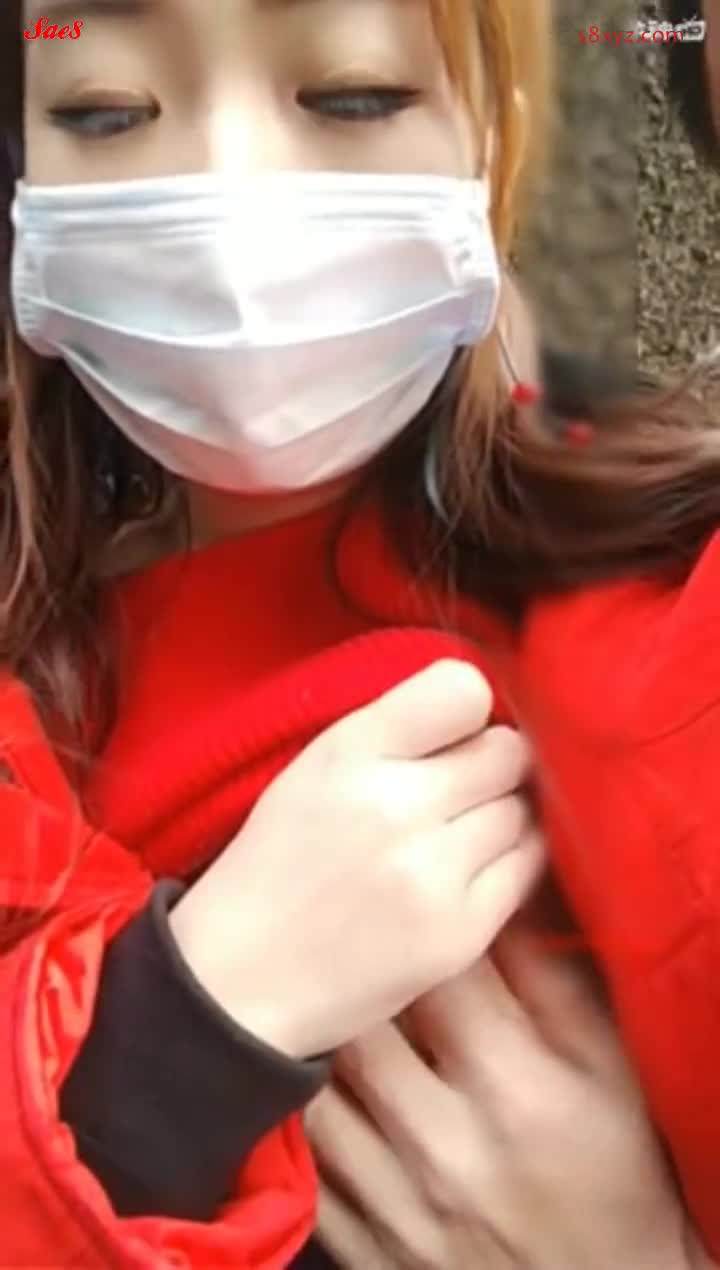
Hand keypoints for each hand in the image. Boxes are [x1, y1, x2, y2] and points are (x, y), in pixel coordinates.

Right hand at [170, 660, 543, 1056]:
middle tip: (460, 790)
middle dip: (491, 765)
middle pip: (507, 752)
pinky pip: (527, 868)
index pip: (462, 690)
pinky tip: (469, 873)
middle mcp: (396, 806)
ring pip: (522, 811)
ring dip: (500, 816)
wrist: (240, 981)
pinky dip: (507, 864)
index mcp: (348, 752)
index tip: (454, 732)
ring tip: (456, 837)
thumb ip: (393, 728)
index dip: (467, 710)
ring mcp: (433, 872)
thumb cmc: (278, 863)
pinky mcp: (461, 931)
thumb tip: (482, 705)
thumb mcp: (312, 769)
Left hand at [307, 929, 706, 1269]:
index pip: (435, 976)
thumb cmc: (615, 1172)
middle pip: (361, 1028)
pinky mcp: (364, 1247)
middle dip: (356, 978)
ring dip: (322, 1042)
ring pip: (321, 1091)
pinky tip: (322, 1081)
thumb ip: (554, 984)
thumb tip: (500, 903)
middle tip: (356, 949)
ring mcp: (396, 1204)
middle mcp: (443, 1147)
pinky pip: (307, 1162)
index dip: (419, 928)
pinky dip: (306, 1115)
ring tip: (330, 1006)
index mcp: (513, 1090)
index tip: (414, 909)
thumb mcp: (610, 1073)